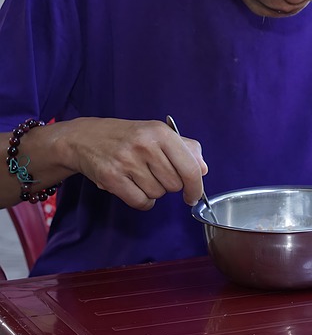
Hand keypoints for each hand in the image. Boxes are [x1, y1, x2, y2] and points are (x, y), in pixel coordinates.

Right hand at [55, 117, 206, 209]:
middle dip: (169, 184)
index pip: (190, 168)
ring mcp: (127, 161)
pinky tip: (134, 187)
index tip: (194, 196)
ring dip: (153, 191)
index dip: (196, 187)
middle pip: (174, 184)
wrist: (85, 138)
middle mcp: (145, 145)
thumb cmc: (128, 137)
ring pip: (157, 194)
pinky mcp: (111, 177)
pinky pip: (140, 202)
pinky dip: (141, 201)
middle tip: (154, 173)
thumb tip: (204, 169)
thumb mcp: (158, 133)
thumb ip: (186, 148)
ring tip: (140, 176)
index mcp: (161, 133)